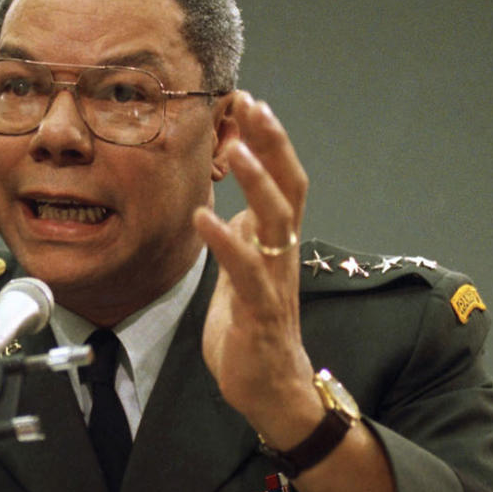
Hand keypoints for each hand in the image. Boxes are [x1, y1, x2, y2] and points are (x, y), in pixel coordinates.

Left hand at [192, 93, 318, 436]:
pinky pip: (246, 271)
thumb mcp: (244, 273)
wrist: (269, 389)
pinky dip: (225, 242)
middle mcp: (282, 254)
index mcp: (277, 242)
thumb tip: (232, 208)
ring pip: (277, 221)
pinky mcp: (259, 311)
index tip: (249, 102)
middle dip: (273, 144)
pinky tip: (203, 218)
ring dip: (258, 183)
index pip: (282, 180)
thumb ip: (244, 238)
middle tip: (254, 105)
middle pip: (289, 187)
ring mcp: (275, 280)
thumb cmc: (253, 330)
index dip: (269, 141)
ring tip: (236, 150)